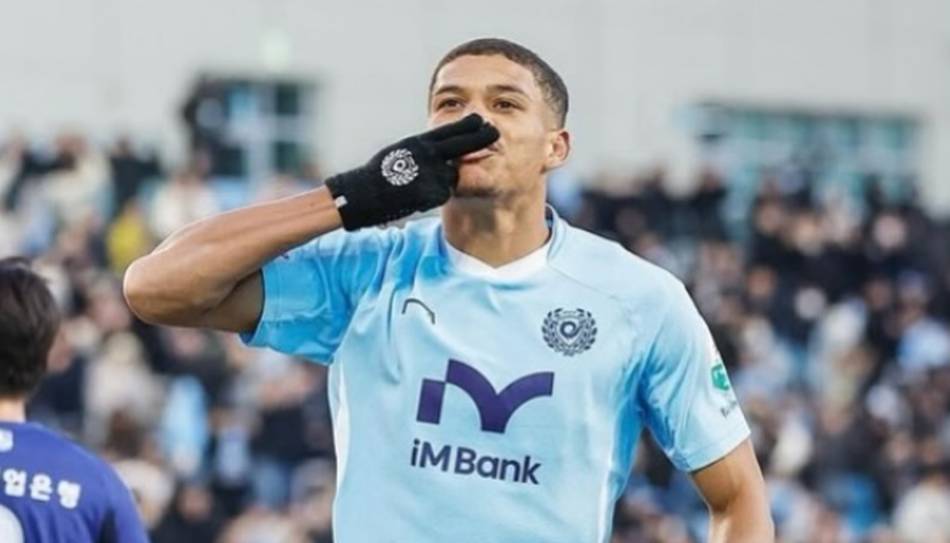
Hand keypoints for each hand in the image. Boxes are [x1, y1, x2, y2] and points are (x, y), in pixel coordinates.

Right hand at [325, 113, 498, 229]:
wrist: (362, 194)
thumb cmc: (378, 174)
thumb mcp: (400, 152)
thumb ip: (422, 150)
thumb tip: (437, 149)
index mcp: (420, 142)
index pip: (451, 131)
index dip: (469, 126)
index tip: (482, 121)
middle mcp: (428, 153)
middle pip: (464, 144)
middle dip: (481, 138)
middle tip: (496, 132)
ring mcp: (432, 172)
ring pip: (452, 176)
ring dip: (445, 181)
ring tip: (421, 185)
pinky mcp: (432, 192)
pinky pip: (442, 194)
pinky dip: (434, 197)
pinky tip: (416, 198)